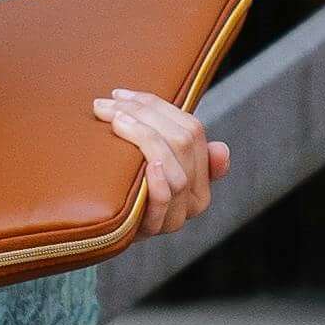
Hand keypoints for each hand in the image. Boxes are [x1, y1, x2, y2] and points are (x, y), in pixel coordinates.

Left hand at [97, 87, 232, 238]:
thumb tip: (222, 151)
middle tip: (105, 106)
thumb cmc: (127, 185)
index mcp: (203, 174)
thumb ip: (179, 146)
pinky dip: (156, 181)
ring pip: (177, 171)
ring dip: (145, 140)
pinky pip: (163, 202)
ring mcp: (175, 215)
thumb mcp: (152, 160)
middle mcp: (196, 197)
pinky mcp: (152, 229)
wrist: (102, 229)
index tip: (121, 94)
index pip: (192, 129)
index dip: (157, 106)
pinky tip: (145, 165)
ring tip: (116, 122)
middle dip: (143, 116)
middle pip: (183, 143)